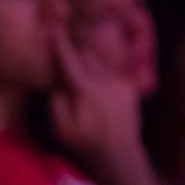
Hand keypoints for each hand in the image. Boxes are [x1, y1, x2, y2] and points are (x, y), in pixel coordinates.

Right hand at [48, 35, 142, 162]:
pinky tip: (102, 90)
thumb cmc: (87, 143)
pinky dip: (105, 75)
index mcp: (85, 88)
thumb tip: (57, 87)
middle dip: (77, 57)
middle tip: (70, 66)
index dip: (60, 45)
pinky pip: (115, 72)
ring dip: (91, 65)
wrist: (120, 153)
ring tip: (87, 79)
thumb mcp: (62, 129)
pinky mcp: (130, 87)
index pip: (70, 60)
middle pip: (87, 55)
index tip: (53, 30)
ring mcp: (120, 82)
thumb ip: (56, 104)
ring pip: (102, 62)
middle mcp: (104, 79)